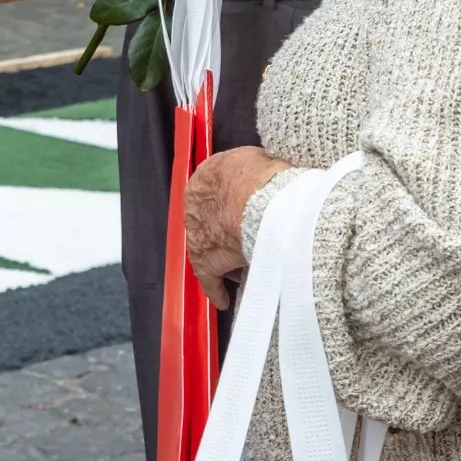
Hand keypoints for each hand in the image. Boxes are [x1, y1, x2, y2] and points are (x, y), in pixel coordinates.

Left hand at [184, 144, 289, 310]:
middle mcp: (194, 205)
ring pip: (211, 250)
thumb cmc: (266, 178)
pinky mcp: (205, 261)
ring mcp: (197, 234)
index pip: (215, 194)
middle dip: (227, 234)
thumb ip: (253, 171)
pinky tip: (224, 300)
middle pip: (211, 223)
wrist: (265, 202)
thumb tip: (264, 174)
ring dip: (226, 261)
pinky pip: (210, 279)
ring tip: (247, 269)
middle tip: (246, 243)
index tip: (242, 215)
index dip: (231, 207)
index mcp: (205, 177)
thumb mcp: (258, 161)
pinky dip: (217, 290)